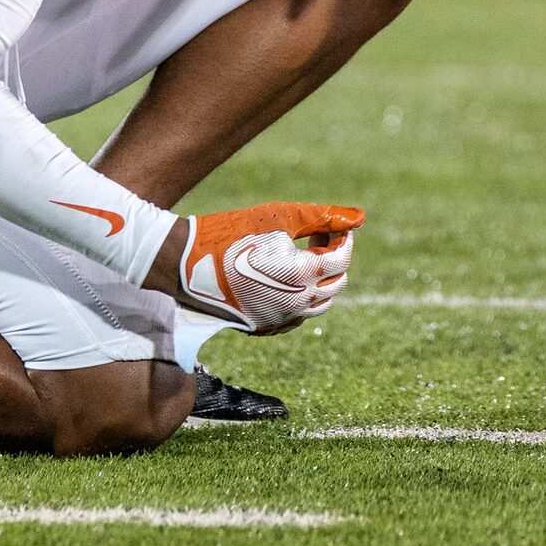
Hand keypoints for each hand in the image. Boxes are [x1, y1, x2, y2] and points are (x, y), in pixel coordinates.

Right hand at [161, 200, 363, 334]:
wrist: (185, 262)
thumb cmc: (234, 232)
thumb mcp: (282, 217)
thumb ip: (323, 217)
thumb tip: (360, 217)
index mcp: (303, 275)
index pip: (342, 259)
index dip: (342, 239)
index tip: (331, 227)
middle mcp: (296, 303)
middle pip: (335, 284)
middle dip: (333, 260)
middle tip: (313, 240)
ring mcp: (279, 319)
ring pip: (318, 305)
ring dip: (318, 282)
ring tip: (299, 258)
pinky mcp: (263, 328)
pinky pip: (295, 318)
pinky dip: (299, 300)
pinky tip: (283, 280)